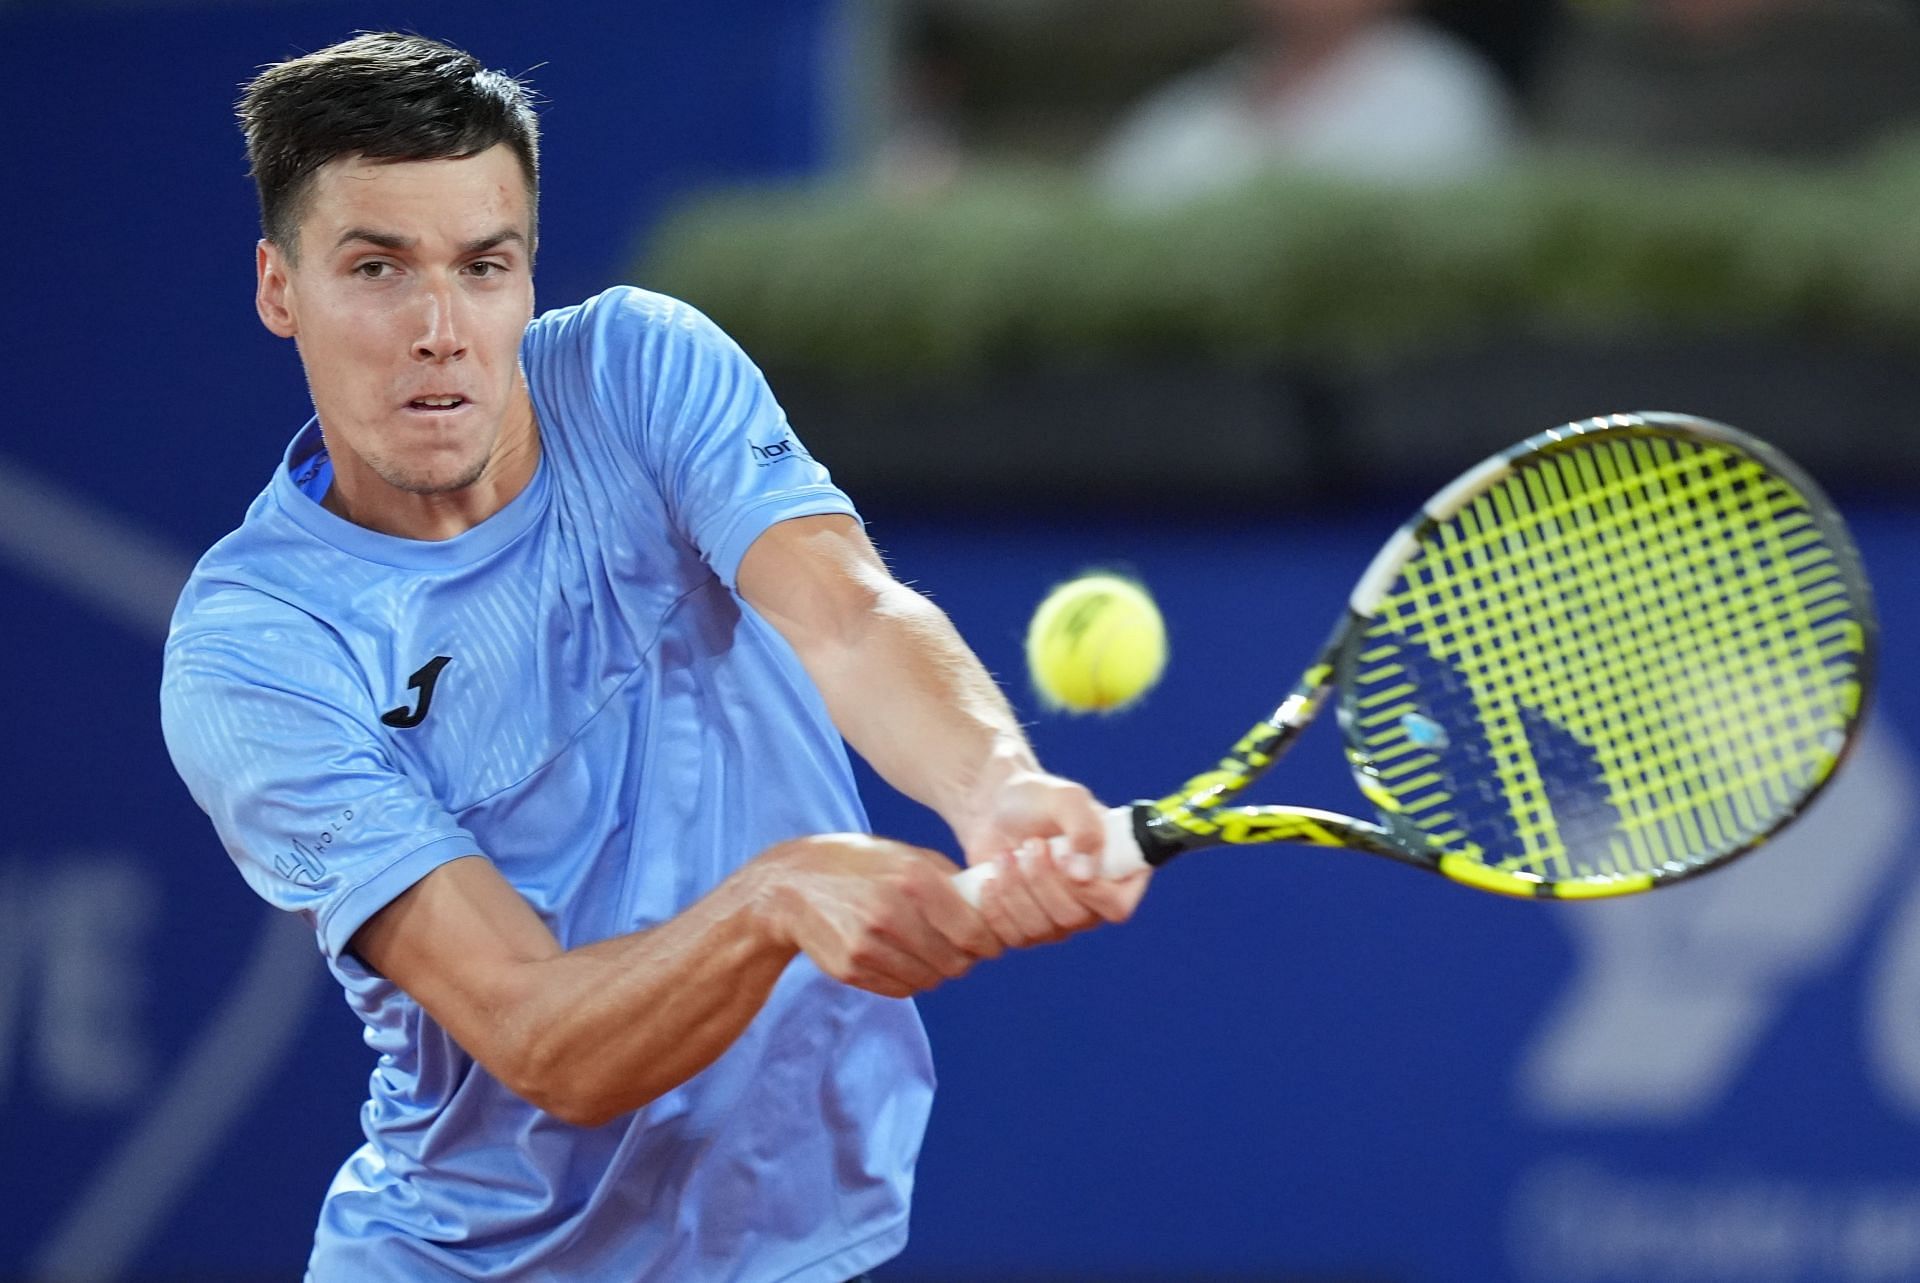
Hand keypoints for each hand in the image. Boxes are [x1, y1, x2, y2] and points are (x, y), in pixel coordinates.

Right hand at [751, 833, 1001, 998]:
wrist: (792, 886)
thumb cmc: (860, 866)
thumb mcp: (905, 854)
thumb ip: (948, 878)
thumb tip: (992, 905)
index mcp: (913, 880)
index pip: (972, 933)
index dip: (987, 943)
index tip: (987, 942)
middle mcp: (891, 914)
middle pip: (955, 962)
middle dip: (963, 959)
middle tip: (958, 948)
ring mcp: (867, 945)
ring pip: (929, 980)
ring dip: (936, 971)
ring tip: (926, 949)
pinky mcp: (850, 968)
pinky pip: (901, 989)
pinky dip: (909, 979)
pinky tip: (900, 956)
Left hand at [951, 748, 1150, 949]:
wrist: (994, 808)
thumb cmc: (1037, 798)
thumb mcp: (1065, 799)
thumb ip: (1084, 829)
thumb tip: (1084, 876)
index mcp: (1116, 871)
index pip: (1118, 906)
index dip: (1091, 891)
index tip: (1062, 857)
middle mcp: (1092, 902)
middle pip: (1074, 918)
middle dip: (1043, 880)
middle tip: (1031, 844)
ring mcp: (1058, 920)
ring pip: (1040, 930)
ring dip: (1015, 889)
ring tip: (1005, 855)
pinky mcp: (1023, 928)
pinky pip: (1011, 938)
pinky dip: (995, 907)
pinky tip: (989, 879)